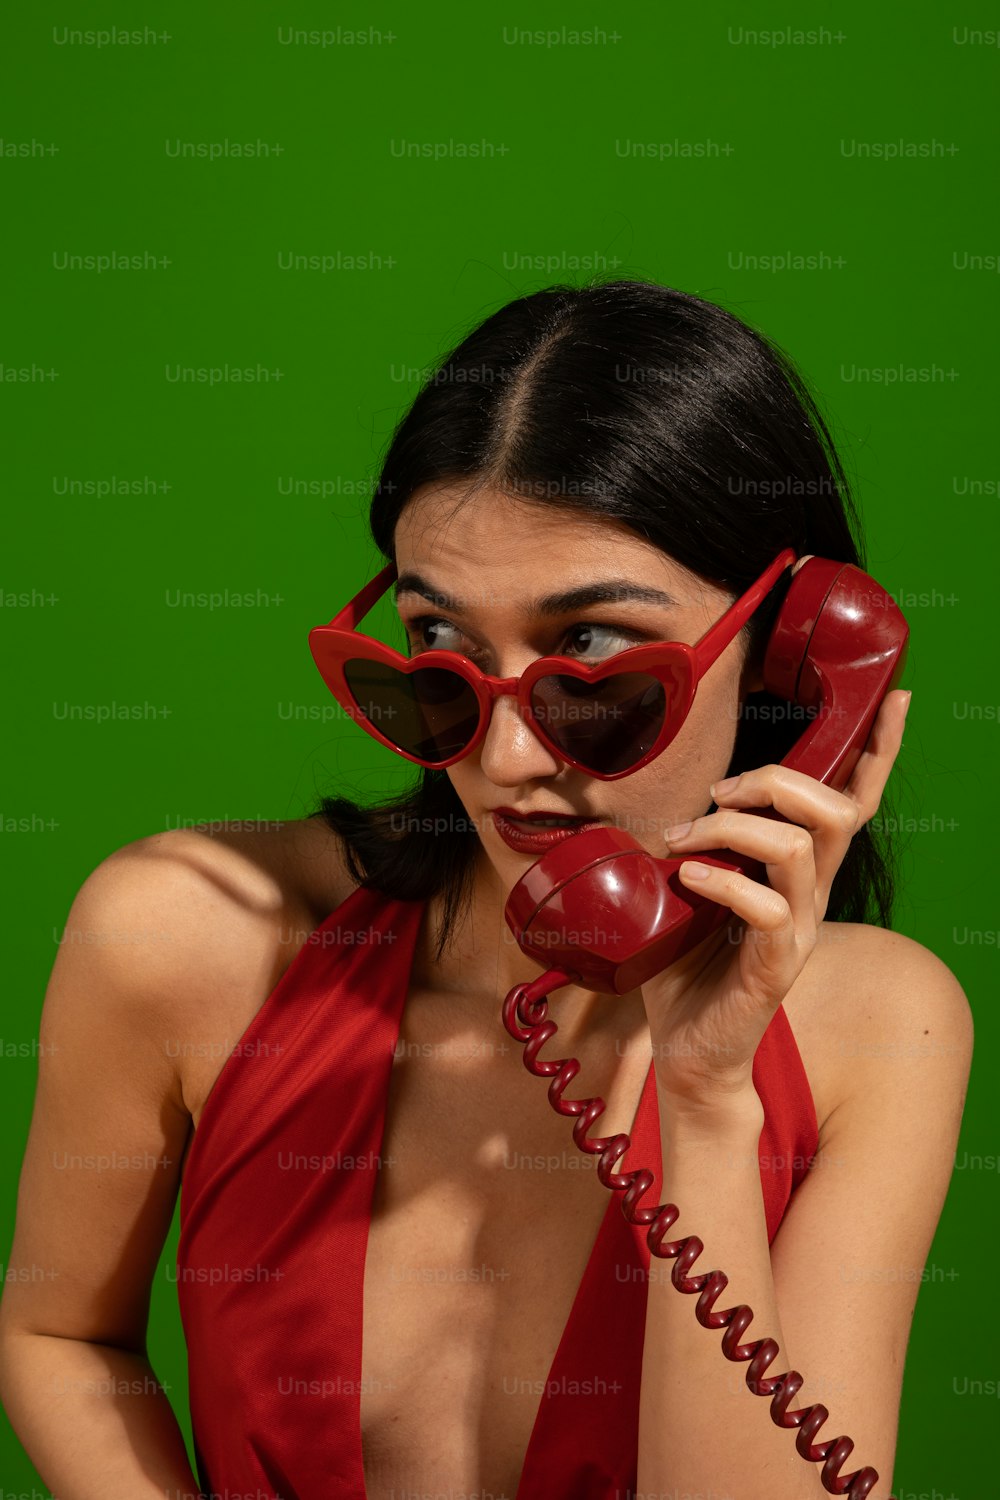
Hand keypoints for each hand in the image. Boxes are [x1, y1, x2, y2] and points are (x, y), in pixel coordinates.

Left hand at [639, 687, 911, 1116]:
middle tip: (718, 794)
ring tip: (685, 839)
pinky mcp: (774, 967)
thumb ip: (687, 844)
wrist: (688, 1053)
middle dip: (774, 780)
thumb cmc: (686, 968)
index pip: (852, 801)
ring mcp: (797, 930)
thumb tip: (647, 801)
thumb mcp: (684, 890)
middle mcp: (811, 895)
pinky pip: (764, 906)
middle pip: (832, 810)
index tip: (894, 699)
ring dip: (732, 826)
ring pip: (795, 847)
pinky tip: (688, 879)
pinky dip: (720, 879)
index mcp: (799, 871)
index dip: (876, 752)